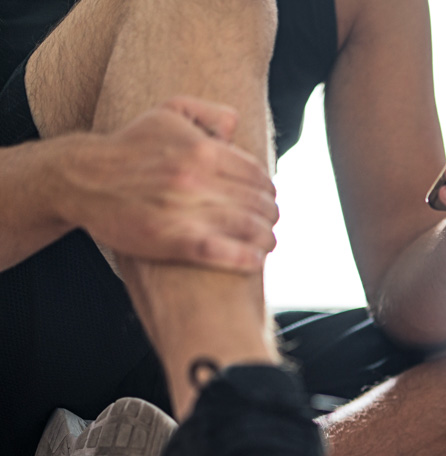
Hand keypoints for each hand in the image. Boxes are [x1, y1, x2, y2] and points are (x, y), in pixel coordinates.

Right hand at [56, 96, 277, 271]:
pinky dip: (246, 258)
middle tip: (271, 222)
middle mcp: (196, 179)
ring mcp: (185, 211)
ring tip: (267, 242)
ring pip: (247, 227)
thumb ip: (207, 113)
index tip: (268, 198)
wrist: (81, 179)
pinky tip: (255, 260)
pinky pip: (223, 252)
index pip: (256, 174)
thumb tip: (236, 124)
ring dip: (265, 237)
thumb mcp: (166, 114)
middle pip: (256, 202)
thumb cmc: (129, 147)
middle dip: (270, 214)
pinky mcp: (172, 240)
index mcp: (202, 150)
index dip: (268, 189)